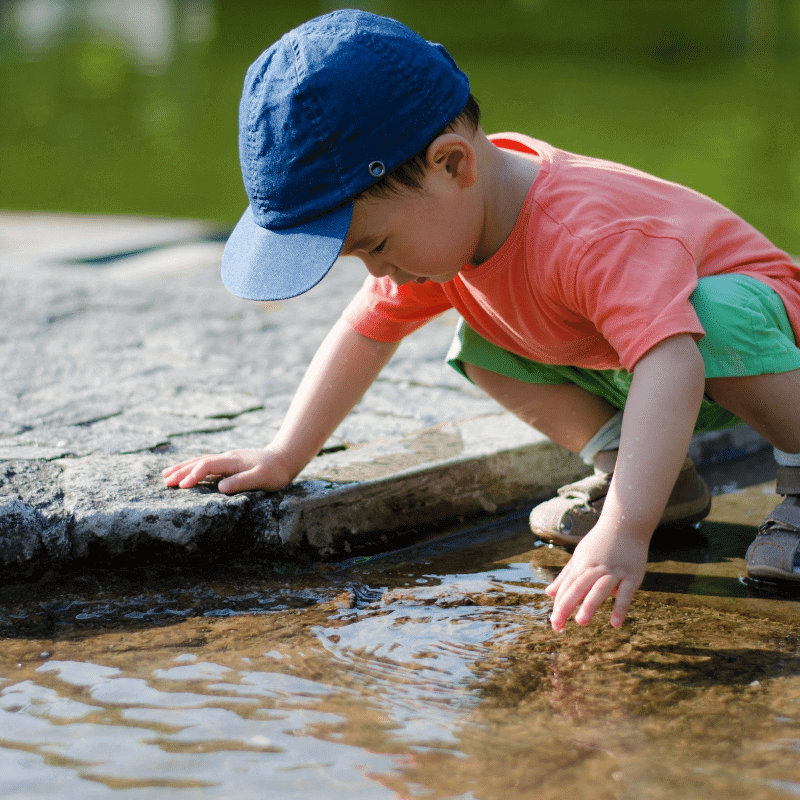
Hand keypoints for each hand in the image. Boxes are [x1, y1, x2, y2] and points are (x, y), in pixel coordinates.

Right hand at [162, 446, 296, 493]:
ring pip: (200, 461)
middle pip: (199, 461)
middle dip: (181, 470)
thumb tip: (220, 488)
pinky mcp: (230, 462)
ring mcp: (227, 459)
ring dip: (183, 467)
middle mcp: (227, 458)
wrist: (285, 457)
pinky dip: (193, 467)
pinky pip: (206, 463)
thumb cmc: (275, 471)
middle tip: (164, 481)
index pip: (207, 466)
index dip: (193, 475)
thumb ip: (242, 482)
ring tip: (166, 475)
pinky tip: (187, 472)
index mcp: (232, 461)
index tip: (181, 486)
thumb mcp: (262, 478)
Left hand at [545, 519, 648, 630]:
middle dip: (566, 606)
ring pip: (600, 589)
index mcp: (583, 564)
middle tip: (557, 625)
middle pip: (578, 587)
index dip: (559, 603)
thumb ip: (565, 576)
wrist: (626, 523)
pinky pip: (626, 593)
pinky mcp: (632, 575)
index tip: (553, 622)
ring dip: (589, 605)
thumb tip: (548, 593)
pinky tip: (615, 623)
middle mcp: (597, 567)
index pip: (568, 586)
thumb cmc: (600, 543)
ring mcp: (615, 571)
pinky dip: (620, 607)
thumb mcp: (579, 556)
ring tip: (580, 622)